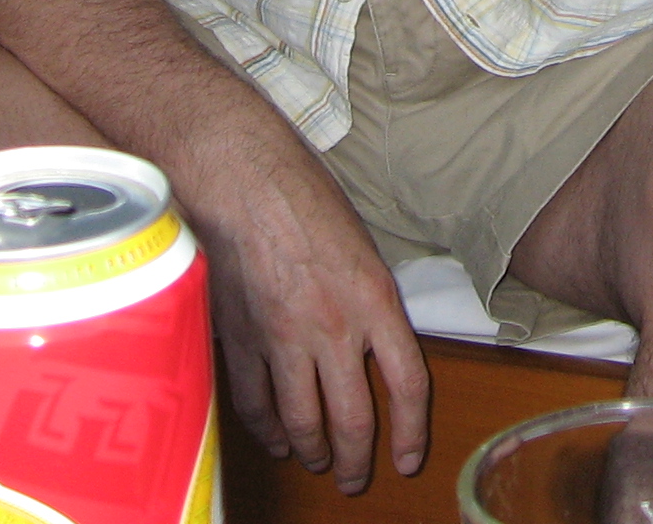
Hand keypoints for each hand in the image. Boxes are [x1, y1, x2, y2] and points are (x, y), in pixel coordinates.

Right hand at [180, 125, 428, 493]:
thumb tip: (371, 347)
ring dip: (311, 451)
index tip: (407, 458)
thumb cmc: (302, 194)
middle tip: (356, 477)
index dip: (411, 432)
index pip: (407, 384)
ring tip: (316, 462)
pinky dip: (266, 429)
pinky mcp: (240, 339)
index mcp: (375, 299)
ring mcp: (283, 338)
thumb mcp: (359, 246)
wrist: (241, 175)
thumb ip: (369, 301)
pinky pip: (255, 403)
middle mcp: (333, 327)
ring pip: (302, 421)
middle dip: (357, 460)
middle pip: (353, 419)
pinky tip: (274, 438)